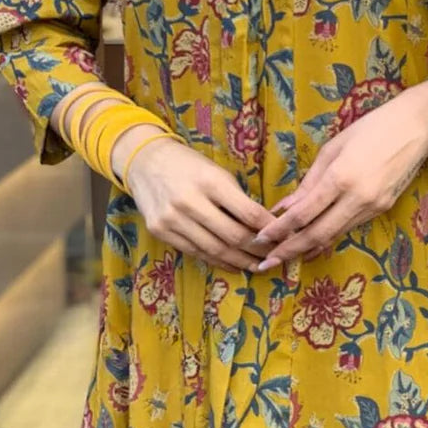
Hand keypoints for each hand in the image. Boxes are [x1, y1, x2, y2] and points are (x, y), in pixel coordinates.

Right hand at [125, 137, 276, 272]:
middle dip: (257, 250)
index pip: (247, 213)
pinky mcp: (160, 232)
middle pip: (232, 236)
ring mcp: (172, 219)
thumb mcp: (216, 172)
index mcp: (210, 181)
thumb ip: (236, 198)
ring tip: (257, 265)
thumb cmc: (189, 164)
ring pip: (214, 250)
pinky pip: (195, 252)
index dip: (268, 229)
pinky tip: (233, 265)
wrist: (145, 162)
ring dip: (240, 261)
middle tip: (274, 256)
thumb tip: (263, 225)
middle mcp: (190, 201)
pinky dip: (217, 261)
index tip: (283, 236)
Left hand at [253, 76, 427, 268]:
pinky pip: (349, 227)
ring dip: (308, 248)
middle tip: (265, 263)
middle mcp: (358, 198)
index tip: (260, 238)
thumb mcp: (333, 148)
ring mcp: (373, 207)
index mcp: (341, 177)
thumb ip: (309, 181)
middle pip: (318, 234)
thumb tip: (285, 207)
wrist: (416, 127)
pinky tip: (313, 242)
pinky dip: (329, 236)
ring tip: (285, 256)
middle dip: (289, 251)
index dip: (279, 229)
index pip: (303, 214)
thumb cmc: (370, 128)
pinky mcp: (383, 209)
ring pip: (334, 234)